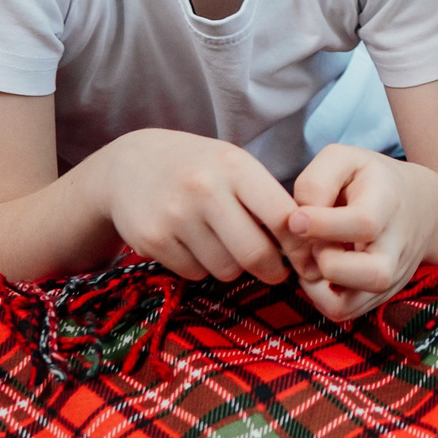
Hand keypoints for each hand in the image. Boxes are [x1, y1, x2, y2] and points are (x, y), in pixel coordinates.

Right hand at [100, 129, 296, 283]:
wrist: (129, 164)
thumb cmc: (199, 167)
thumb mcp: (235, 167)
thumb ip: (268, 199)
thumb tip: (305, 246)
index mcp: (236, 167)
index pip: (283, 216)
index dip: (301, 246)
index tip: (308, 259)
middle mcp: (206, 190)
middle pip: (255, 253)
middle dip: (273, 270)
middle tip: (275, 271)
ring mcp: (175, 216)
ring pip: (226, 269)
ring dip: (233, 266)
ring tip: (224, 245)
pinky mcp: (152, 240)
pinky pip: (194, 273)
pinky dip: (201, 267)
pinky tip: (193, 245)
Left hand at [289, 145, 437, 320]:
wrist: (421, 206)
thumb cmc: (372, 180)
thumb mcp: (346, 160)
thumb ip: (315, 182)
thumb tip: (295, 221)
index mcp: (390, 203)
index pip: (364, 223)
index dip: (323, 224)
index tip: (296, 219)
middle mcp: (397, 247)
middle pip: (372, 275)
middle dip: (327, 262)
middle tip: (313, 242)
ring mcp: (392, 277)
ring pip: (352, 305)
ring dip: (317, 285)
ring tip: (314, 258)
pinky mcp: (380, 295)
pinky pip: (343, 312)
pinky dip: (320, 297)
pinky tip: (318, 270)